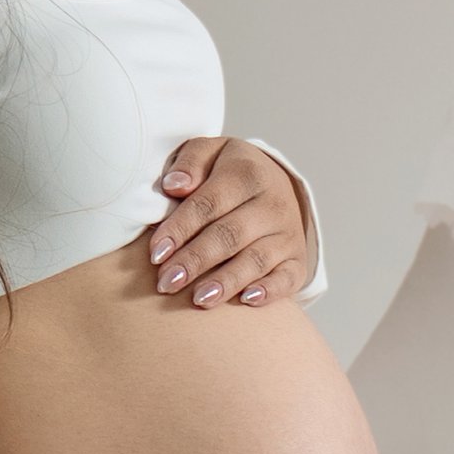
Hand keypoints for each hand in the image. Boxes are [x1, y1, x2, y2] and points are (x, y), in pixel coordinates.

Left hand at [147, 137, 313, 307]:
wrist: (273, 183)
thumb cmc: (227, 172)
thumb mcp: (209, 153)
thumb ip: (190, 162)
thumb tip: (174, 186)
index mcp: (247, 172)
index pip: (208, 203)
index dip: (180, 229)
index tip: (155, 254)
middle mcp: (272, 202)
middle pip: (230, 235)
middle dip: (196, 261)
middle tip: (167, 283)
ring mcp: (287, 233)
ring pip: (256, 259)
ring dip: (226, 281)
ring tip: (198, 299)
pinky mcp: (297, 258)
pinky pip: (289, 277)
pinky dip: (271, 291)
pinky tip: (247, 301)